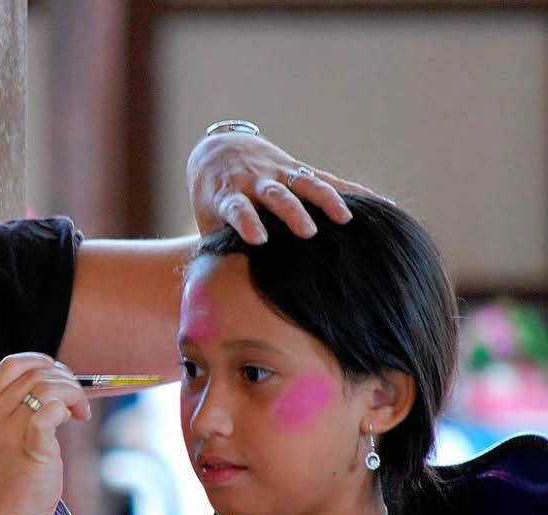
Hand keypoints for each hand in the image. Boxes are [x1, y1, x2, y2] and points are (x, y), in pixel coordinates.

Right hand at [0, 353, 90, 514]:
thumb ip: (20, 406)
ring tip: (78, 412)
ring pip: (47, 387)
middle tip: (76, 399)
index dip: (40, 361)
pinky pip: (51, 411)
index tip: (58, 374)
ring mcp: (9, 431)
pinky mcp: (31, 447)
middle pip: (34, 372)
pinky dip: (68, 407)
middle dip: (64, 378)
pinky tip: (74, 419)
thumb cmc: (12, 475)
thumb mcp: (4, 433)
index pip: (11, 364)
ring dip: (72, 393)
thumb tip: (57, 379)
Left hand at [187, 131, 378, 243]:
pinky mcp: (299, 170)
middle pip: (277, 196)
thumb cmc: (213, 199)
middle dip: (293, 213)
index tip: (257, 239)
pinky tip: (383, 206)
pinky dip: (355, 193)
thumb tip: (215, 288)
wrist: (219, 150)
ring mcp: (279, 173)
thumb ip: (216, 247)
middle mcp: (256, 182)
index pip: (237, 209)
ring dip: (326, 200)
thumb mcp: (208, 220)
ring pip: (305, 184)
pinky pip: (330, 180)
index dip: (247, 222)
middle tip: (308, 232)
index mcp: (229, 196)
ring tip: (346, 219)